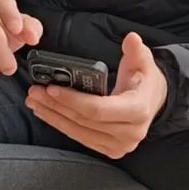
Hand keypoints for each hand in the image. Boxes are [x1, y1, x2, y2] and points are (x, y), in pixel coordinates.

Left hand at [25, 32, 167, 158]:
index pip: (98, 109)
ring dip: (53, 116)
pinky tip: (46, 113)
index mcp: (137, 111)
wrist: (153, 102)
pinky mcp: (110, 150)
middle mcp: (130, 133)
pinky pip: (80, 137)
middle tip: (34, 92)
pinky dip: (61, 125)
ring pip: (78, 132)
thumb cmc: (144, 80)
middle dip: (56, 106)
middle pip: (84, 121)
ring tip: (34, 101)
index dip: (73, 101)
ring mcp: (119, 146)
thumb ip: (136, 50)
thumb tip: (132, 39)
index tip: (52, 88)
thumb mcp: (143, 61)